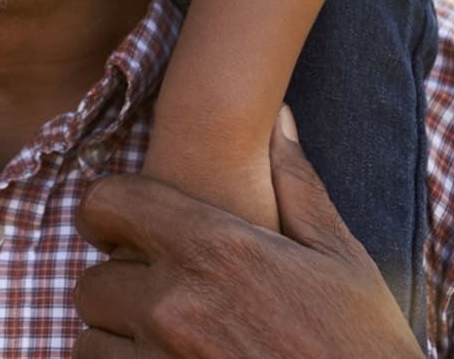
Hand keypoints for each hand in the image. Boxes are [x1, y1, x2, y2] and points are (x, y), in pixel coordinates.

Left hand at [72, 111, 423, 357]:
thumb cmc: (364, 347)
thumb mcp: (341, 260)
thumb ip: (296, 184)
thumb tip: (279, 117)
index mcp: (215, 249)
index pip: (107, 203)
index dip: (106, 211)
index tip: (118, 228)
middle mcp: (177, 306)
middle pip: (90, 283)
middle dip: (115, 287)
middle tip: (151, 297)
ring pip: (90, 343)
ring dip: (115, 342)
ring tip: (158, 343)